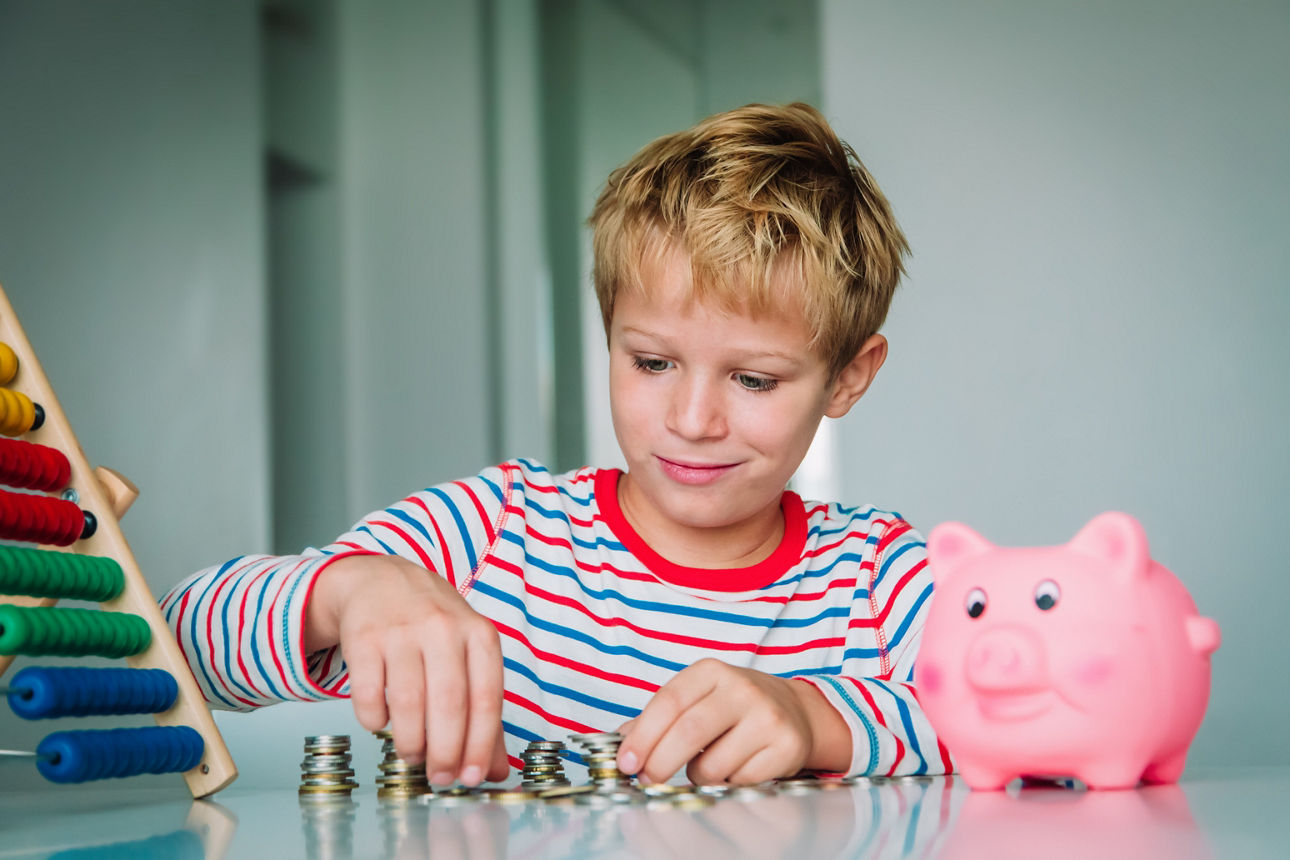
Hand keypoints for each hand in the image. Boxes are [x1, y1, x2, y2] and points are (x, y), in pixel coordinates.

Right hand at [305, 554, 508, 785]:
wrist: (382, 580)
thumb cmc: (433, 626)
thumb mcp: (468, 655)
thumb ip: (483, 712)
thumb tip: (495, 770)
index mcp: (479, 635)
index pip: (487, 698)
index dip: (481, 745)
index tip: (474, 777)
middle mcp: (444, 629)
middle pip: (449, 703)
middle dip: (446, 752)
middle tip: (441, 777)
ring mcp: (402, 631)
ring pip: (408, 703)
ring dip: (411, 742)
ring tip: (413, 754)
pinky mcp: (364, 638)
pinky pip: (369, 695)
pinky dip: (376, 721)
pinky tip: (382, 723)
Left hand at [615, 658, 850, 784]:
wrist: (796, 712)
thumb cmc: (734, 707)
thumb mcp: (697, 698)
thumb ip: (658, 717)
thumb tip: (621, 741)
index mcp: (712, 671)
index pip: (668, 702)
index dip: (642, 736)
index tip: (625, 762)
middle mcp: (741, 689)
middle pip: (688, 732)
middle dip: (659, 763)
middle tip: (646, 780)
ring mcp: (767, 717)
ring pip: (712, 765)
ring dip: (697, 775)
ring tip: (706, 765)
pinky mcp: (786, 747)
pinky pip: (738, 781)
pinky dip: (727, 783)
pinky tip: (735, 767)